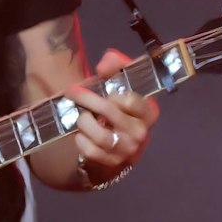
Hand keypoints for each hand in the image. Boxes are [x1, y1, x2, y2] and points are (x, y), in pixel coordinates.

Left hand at [63, 49, 160, 172]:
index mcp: (149, 113)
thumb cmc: (118, 112)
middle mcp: (141, 133)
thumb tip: (107, 59)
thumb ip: (116, 68)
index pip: (133, 100)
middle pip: (110, 112)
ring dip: (83, 122)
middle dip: (87, 99)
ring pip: (99, 133)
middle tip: (72, 91)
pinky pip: (90, 150)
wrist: (116, 149)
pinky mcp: (112, 163)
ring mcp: (127, 150)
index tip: (104, 90)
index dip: (113, 93)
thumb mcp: (120, 88)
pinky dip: (80, 140)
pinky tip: (81, 135)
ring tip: (81, 117)